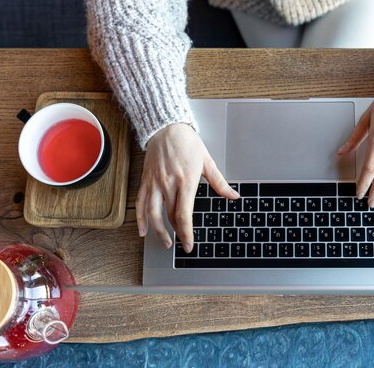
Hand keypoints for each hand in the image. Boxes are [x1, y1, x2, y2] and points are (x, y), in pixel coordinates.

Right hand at [136, 123, 238, 250]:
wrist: (166, 127)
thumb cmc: (187, 142)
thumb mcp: (207, 161)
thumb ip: (219, 182)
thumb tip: (233, 195)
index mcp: (186, 181)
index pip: (184, 214)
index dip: (186, 233)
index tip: (189, 244)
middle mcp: (168, 184)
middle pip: (170, 216)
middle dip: (176, 234)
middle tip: (182, 244)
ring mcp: (155, 183)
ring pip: (153, 214)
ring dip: (158, 231)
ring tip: (165, 242)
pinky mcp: (146, 181)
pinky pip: (140, 203)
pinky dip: (140, 219)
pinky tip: (143, 230)